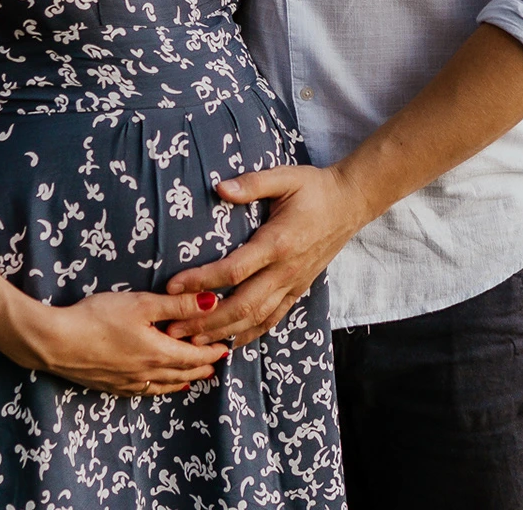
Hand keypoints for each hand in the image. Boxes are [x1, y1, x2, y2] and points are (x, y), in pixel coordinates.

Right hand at [21, 290, 229, 395]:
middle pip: (182, 373)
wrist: (55, 342)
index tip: (225, 348)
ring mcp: (127, 382)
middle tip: (215, 364)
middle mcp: (147, 373)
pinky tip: (154, 386)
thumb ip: (178, 304)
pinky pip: (143, 391)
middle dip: (201, 368)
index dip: (211, 352)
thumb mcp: (142, 304)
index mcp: (159, 353)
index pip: (194, 356)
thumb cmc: (97, 318)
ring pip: (163, 384)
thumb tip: (213, 302)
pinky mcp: (110, 385)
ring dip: (182, 380)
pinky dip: (157, 388)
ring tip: (193, 379)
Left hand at [163, 165, 371, 346]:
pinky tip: (230, 344)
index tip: (172, 286)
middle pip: (242, 305)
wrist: (350, 203)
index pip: (234, 270)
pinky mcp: (299, 289)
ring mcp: (293, 283)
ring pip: (256, 318)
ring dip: (223, 332)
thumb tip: (219, 188)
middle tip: (173, 328)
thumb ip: (252, 183)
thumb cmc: (314, 188)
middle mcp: (285, 270)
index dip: (202, 280)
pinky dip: (251, 334)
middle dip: (205, 320)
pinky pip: (273, 318)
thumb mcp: (284, 178)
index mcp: (277, 243)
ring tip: (193, 343)